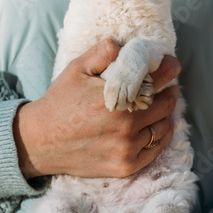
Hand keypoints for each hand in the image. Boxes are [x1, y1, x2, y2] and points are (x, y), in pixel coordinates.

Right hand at [13, 39, 180, 179]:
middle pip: (166, 103)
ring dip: (165, 114)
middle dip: (167, 91)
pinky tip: (153, 126)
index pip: (158, 78)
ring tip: (156, 106)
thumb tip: (128, 46)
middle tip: (163, 87)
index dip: (169, 68)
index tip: (172, 65)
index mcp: (118, 98)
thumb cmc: (60, 102)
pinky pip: (156, 148)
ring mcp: (127, 148)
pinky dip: (160, 136)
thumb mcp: (77, 68)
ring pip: (164, 126)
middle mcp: (126, 125)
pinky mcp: (125, 166)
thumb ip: (104, 51)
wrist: (40, 141)